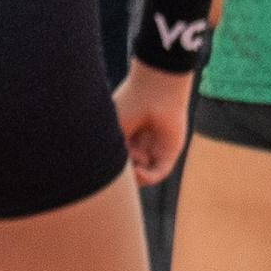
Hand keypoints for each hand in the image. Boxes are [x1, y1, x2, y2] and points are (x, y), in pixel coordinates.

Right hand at [113, 62, 193, 185]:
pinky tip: (139, 169)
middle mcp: (138, 142)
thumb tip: (107, 179)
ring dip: (134, 172)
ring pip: (142, 174)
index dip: (108, 166)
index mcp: (123, 134)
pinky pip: (159, 173)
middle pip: (128, 170)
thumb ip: (112, 156)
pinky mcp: (170, 153)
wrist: (154, 91)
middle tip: (117, 166)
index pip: (116, 159)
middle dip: (122, 173)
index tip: (101, 165)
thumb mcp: (113, 132)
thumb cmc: (129, 104)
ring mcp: (154, 149)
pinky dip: (148, 177)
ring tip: (130, 156)